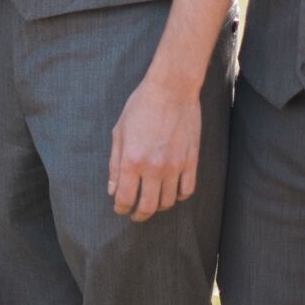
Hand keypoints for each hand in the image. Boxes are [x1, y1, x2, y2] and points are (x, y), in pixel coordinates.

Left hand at [108, 74, 201, 221]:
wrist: (171, 90)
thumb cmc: (141, 107)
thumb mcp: (119, 132)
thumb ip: (115, 164)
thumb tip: (112, 190)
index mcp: (133, 161)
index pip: (126, 198)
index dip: (121, 208)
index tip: (120, 208)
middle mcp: (154, 168)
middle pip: (148, 206)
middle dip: (139, 215)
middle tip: (135, 214)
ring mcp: (175, 166)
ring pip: (169, 201)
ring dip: (158, 206)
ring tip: (152, 201)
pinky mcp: (191, 161)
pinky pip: (187, 190)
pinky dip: (179, 196)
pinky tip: (172, 192)